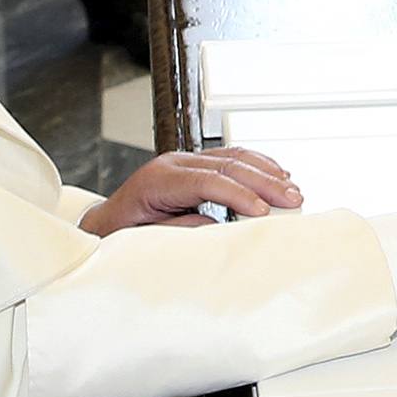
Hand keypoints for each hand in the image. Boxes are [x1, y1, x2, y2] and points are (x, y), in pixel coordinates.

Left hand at [78, 146, 301, 235]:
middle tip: (291, 200)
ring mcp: (185, 160)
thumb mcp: (145, 240)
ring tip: (291, 189)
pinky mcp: (196, 164)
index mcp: (157, 181)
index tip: (262, 212)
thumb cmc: (120, 235)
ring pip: (234, 156)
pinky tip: (276, 175)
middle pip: (227, 165)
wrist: (104, 226)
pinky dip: (258, 165)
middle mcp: (173, 164)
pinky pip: (232, 157)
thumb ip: (181, 230)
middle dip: (263, 183)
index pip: (207, 181)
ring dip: (267, 172)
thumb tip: (217, 225)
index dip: (238, 195)